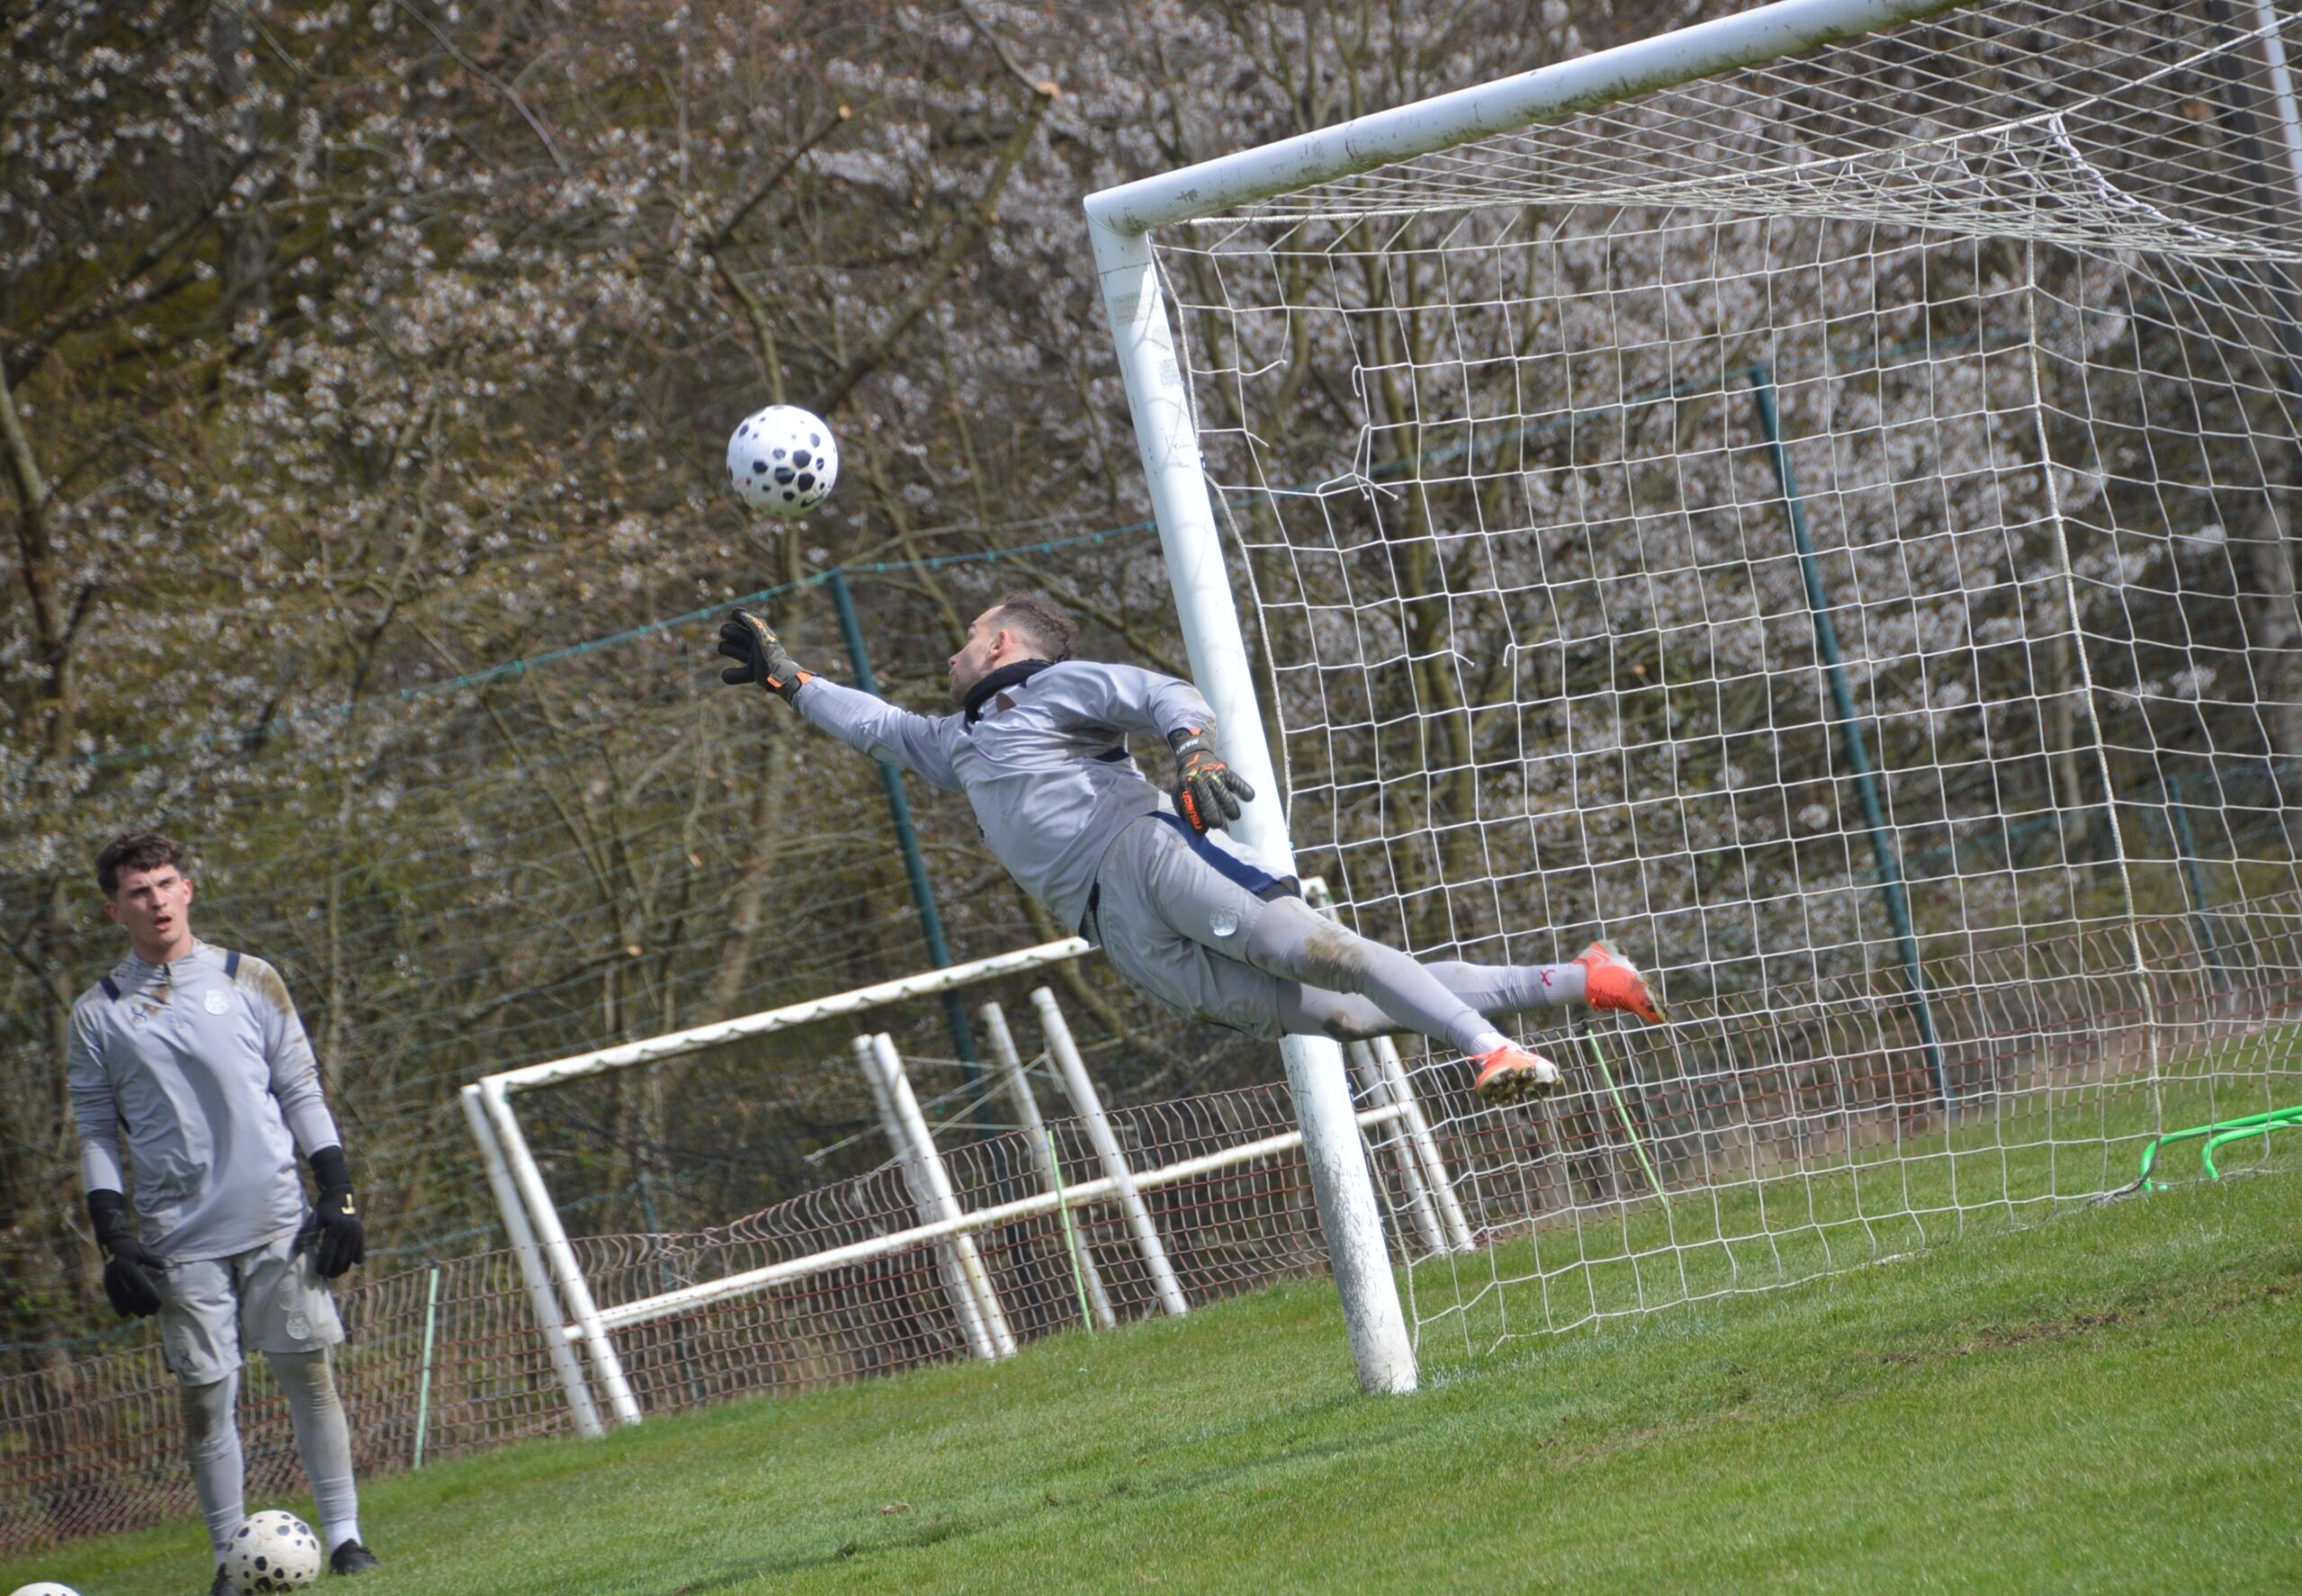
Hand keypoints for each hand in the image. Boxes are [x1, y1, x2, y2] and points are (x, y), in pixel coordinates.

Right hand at [88, 1190, 165, 1317]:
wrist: (111, 1243)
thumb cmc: (132, 1247)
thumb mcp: (145, 1252)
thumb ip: (157, 1261)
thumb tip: (172, 1267)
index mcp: (130, 1268)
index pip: (142, 1288)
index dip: (151, 1298)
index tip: (159, 1304)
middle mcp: (120, 1276)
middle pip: (132, 1296)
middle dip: (143, 1306)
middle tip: (153, 1312)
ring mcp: (111, 1281)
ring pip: (122, 1299)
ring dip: (132, 1308)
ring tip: (142, 1315)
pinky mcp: (107, 1283)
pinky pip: (112, 1298)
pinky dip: (118, 1306)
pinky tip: (124, 1314)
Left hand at [299, 1146, 365, 1278]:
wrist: (341, 1194)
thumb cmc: (324, 1207)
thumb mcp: (314, 1219)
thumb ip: (307, 1234)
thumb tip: (297, 1250)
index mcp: (335, 1228)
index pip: (328, 1252)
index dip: (323, 1264)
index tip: (319, 1273)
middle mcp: (348, 1231)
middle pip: (341, 1257)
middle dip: (334, 1269)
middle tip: (326, 1276)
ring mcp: (357, 1232)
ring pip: (351, 1256)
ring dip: (344, 1266)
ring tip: (336, 1273)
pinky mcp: (362, 1232)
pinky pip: (360, 1249)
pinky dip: (356, 1258)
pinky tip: (351, 1264)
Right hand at [716, 609, 811, 701]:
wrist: (778, 676)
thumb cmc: (770, 654)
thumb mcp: (762, 635)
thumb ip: (752, 621)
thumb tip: (738, 611)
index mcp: (761, 635)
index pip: (748, 621)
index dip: (739, 616)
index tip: (733, 614)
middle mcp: (757, 646)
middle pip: (738, 636)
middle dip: (729, 632)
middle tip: (725, 632)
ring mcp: (754, 660)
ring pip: (735, 651)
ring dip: (727, 648)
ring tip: (723, 648)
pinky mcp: (753, 674)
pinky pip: (738, 675)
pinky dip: (730, 675)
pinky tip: (726, 674)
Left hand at [1167, 727, 1253, 833]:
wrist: (1193, 758)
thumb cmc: (1188, 784)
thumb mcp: (1179, 794)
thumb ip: (1184, 811)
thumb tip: (1196, 828)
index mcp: (1185, 789)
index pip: (1190, 809)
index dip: (1197, 823)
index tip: (1202, 831)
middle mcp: (1199, 782)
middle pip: (1208, 802)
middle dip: (1214, 818)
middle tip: (1218, 824)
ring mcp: (1213, 776)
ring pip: (1224, 794)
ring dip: (1231, 808)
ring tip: (1234, 816)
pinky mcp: (1225, 771)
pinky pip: (1236, 781)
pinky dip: (1244, 790)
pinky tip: (1248, 798)